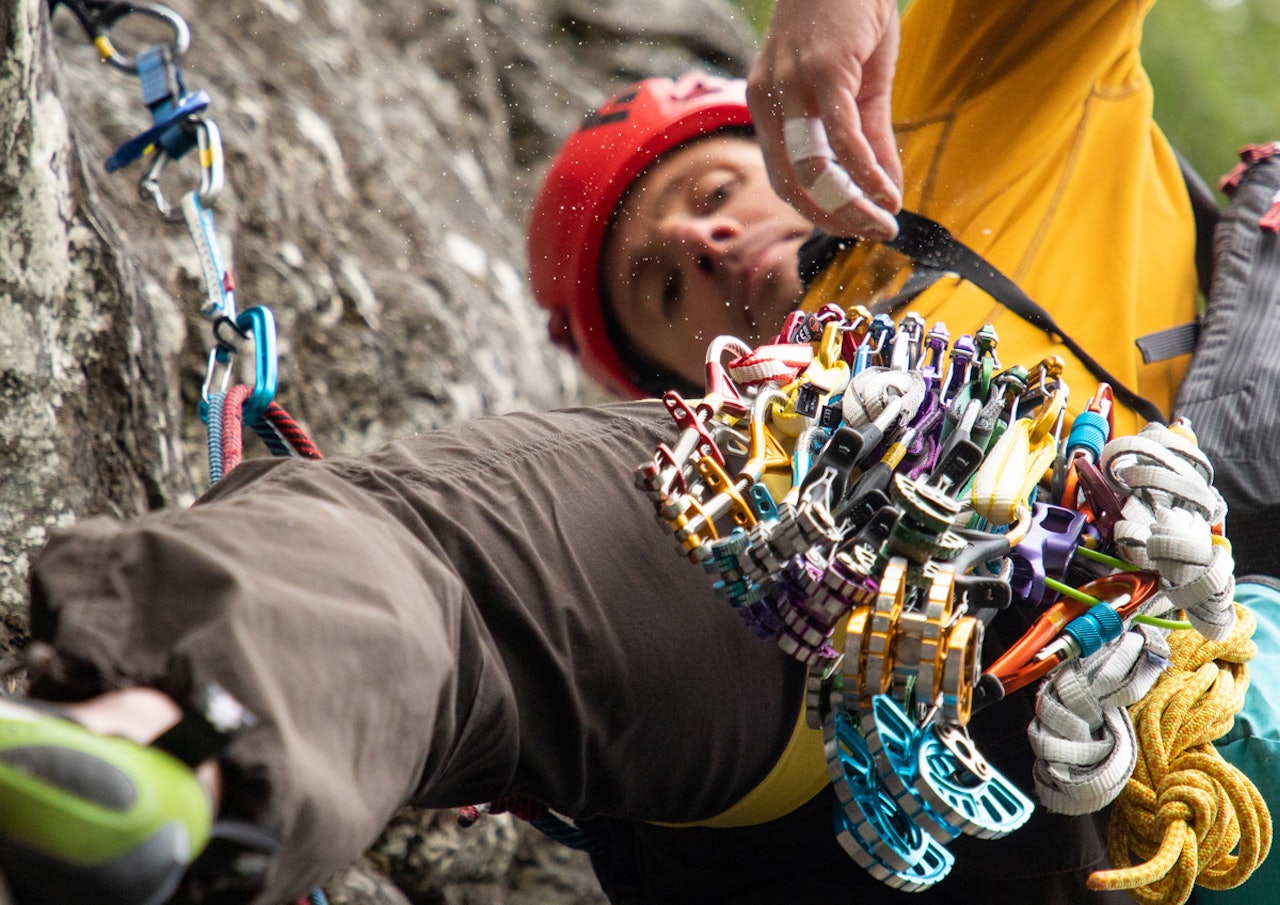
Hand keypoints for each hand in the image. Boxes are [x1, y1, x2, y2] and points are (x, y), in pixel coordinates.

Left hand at [747, 0, 903, 239]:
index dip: (817, 212)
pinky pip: (841, 140)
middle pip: (792, 184)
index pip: (782, 179)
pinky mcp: (821, 73)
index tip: (855, 228)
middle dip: (834, 218)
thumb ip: (870, 142)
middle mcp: (768, 101)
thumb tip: (887, 195)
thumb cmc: (851, 17)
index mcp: (767, 107)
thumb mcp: (859, 87)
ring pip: (813, 170)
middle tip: (873, 233)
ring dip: (850, 206)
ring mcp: (791, 88)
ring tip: (883, 220)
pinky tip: (886, 193)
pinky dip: (865, 174)